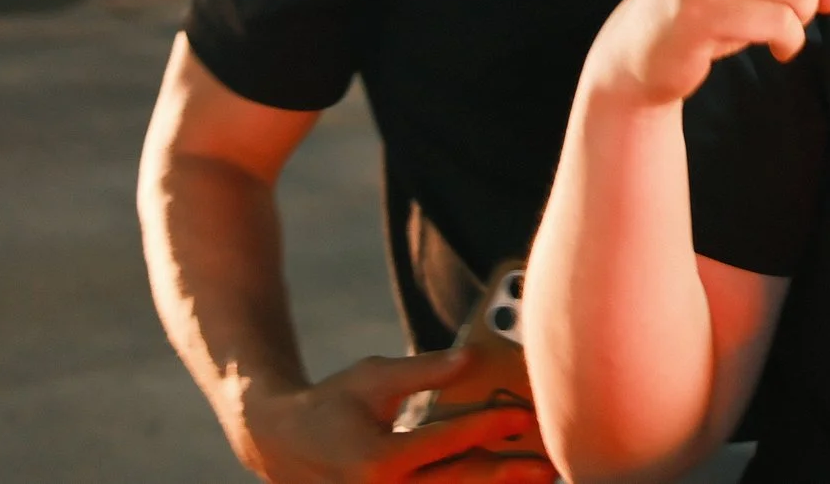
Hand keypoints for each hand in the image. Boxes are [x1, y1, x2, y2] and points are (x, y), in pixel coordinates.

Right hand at [236, 351, 553, 483]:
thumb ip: (424, 370)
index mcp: (378, 459)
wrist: (282, 443)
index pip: (447, 442)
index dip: (488, 426)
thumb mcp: (374, 377)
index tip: (523, 415)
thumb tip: (471, 358)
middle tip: (547, 465)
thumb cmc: (332, 403)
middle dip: (505, 474)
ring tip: (533, 479)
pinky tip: (495, 483)